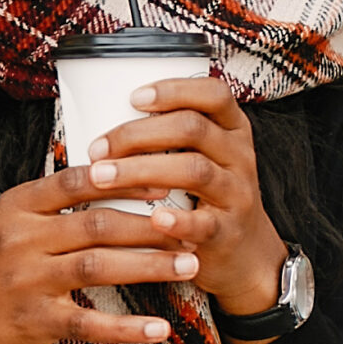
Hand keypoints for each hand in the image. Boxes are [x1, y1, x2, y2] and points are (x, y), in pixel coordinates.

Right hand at [0, 166, 202, 343]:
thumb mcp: (6, 223)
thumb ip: (50, 202)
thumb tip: (112, 173)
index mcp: (17, 207)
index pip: (78, 181)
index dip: (125, 180)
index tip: (166, 183)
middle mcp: (21, 240)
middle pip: (98, 223)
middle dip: (152, 225)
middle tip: (193, 226)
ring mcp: (27, 282)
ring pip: (100, 267)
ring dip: (150, 266)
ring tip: (190, 265)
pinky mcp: (34, 322)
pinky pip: (90, 324)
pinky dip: (128, 328)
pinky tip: (161, 328)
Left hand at [80, 76, 287, 318]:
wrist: (245, 253)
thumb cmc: (207, 197)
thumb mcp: (202, 158)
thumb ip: (169, 138)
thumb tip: (100, 117)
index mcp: (232, 130)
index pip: (213, 95)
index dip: (175, 90)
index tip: (133, 97)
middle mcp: (239, 156)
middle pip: (192, 129)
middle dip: (138, 134)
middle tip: (97, 148)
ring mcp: (237, 194)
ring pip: (194, 170)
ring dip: (141, 171)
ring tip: (101, 177)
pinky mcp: (228, 232)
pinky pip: (204, 223)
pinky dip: (177, 220)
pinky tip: (152, 217)